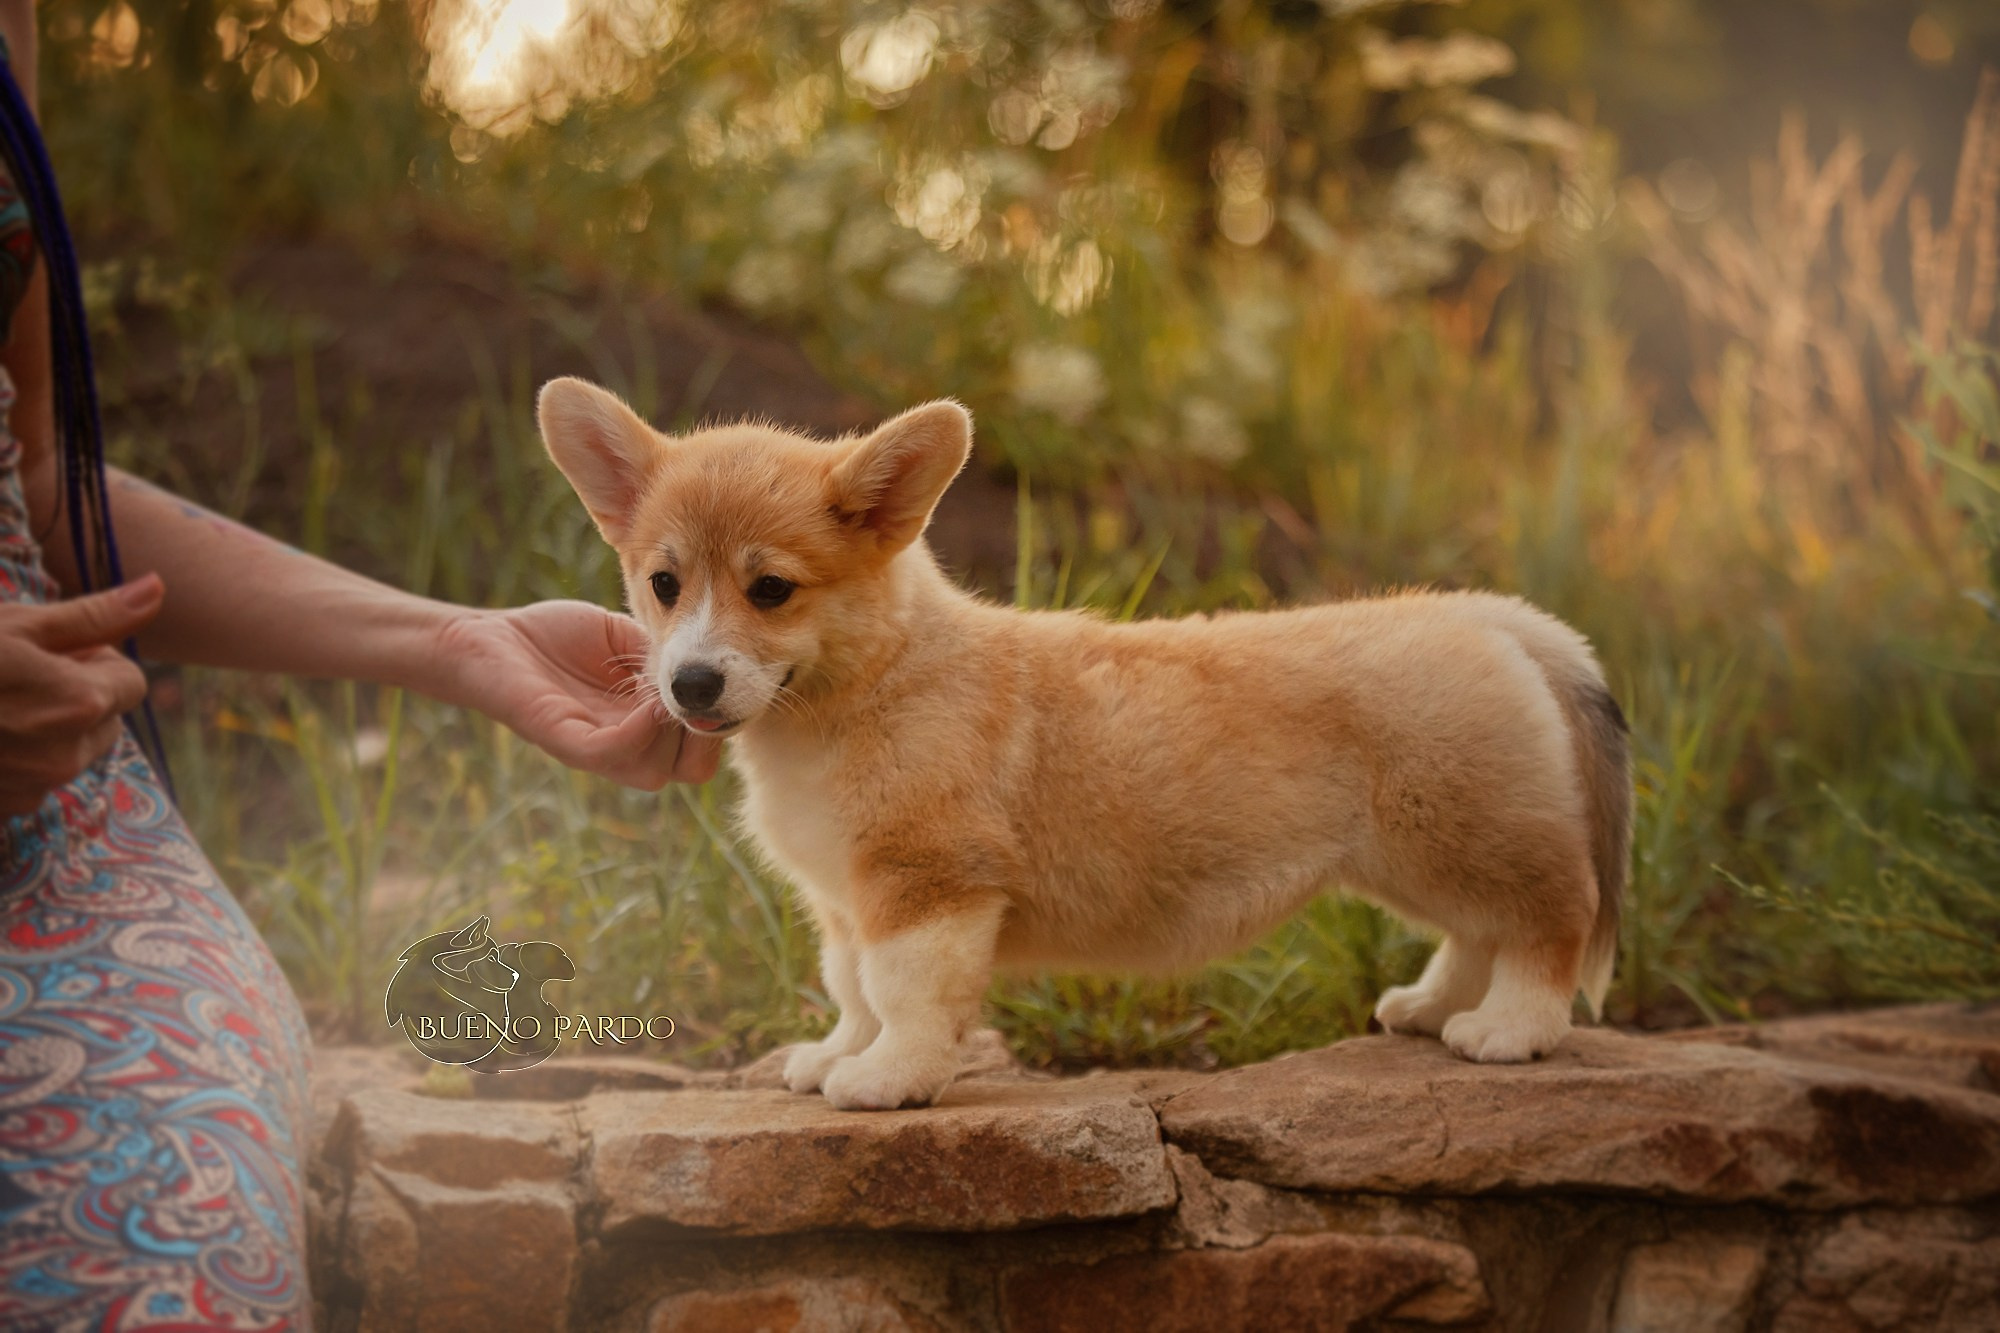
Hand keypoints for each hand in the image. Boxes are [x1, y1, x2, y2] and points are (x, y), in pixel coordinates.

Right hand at [0, 575, 163, 816]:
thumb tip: (159, 589)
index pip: (131, 683)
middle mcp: (66, 754)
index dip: (96, 660)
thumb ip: (95, 616)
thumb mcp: (18, 625)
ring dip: (49, 727)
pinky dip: (17, 757)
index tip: (53, 650)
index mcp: (80, 703)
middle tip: (19, 674)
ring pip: (71, 751)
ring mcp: (33, 788)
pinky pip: (34, 778)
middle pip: (106, 720)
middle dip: (78, 695)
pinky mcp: (3, 811)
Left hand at [436, 601, 720, 788]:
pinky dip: (638, 729)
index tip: (712, 682)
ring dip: (672, 730)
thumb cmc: (555, 638)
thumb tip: (704, 667)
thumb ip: (664, 656)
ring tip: (663, 690)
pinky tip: (641, 696)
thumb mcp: (625, 639)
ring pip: (657, 772)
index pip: (699, 751)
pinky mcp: (564, 740)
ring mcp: (595, 747)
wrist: (492, 636)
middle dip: (705, 732)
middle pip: (690, 771)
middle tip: (692, 691)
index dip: (718, 722)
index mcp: (642, 726)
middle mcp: (623, 745)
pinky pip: (612, 754)